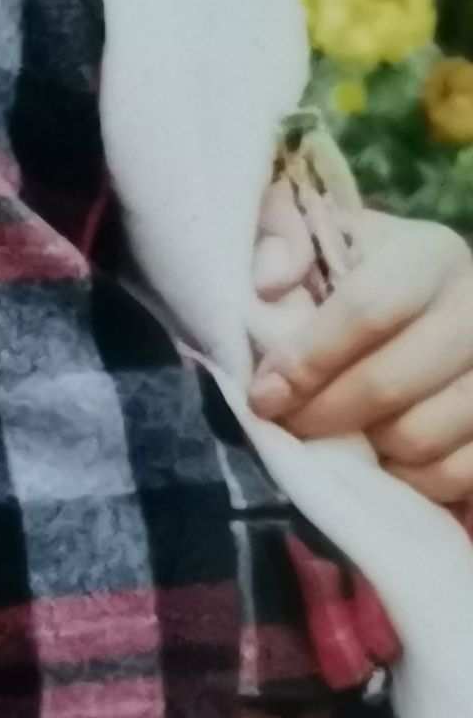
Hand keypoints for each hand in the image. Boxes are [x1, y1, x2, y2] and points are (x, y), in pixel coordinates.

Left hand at [248, 193, 472, 505]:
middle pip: (390, 384)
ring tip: (340, 436)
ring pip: (421, 437)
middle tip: (290, 424)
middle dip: (323, 414)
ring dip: (366, 449)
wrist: (437, 305)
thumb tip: (269, 285)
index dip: (308, 360)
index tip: (264, 395)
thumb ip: (282, 242)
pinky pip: (458, 473)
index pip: (366, 311)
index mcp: (428, 256)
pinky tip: (386, 460)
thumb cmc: (365, 274)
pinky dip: (412, 479)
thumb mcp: (324, 238)